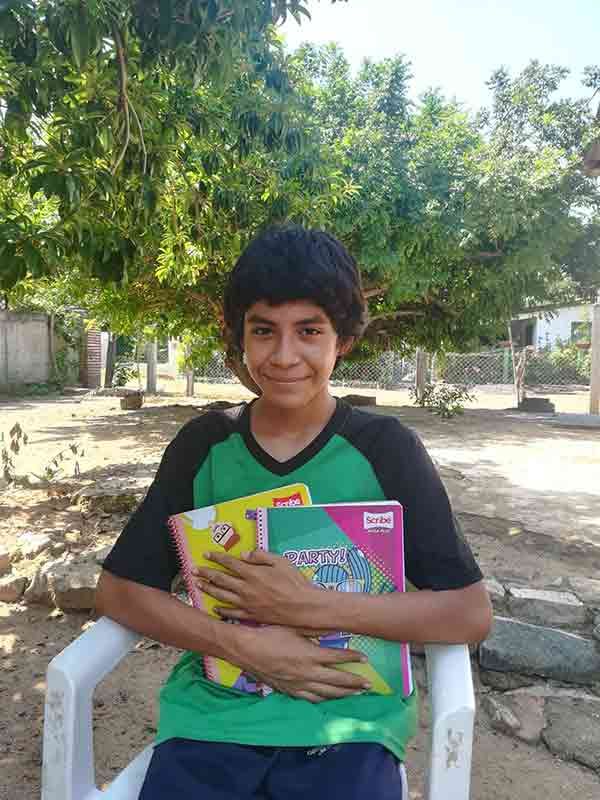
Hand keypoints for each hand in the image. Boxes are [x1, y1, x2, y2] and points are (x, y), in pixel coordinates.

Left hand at [193, 550, 318, 626]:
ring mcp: (247, 603)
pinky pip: (232, 612)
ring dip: (209, 589)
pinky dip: (222, 610)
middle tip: (194, 570)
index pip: (230, 563)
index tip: (206, 554)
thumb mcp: (280, 561)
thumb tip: (244, 554)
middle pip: (221, 579)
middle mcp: (246, 588)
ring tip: (198, 585)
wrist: (302, 607)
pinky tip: (215, 608)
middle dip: (206, 573)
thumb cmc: (294, 582)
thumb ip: (261, 556)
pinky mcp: (251, 615)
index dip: (217, 558)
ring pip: (223, 595)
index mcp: (253, 573)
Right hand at [233, 624, 370, 702]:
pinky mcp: (289, 691)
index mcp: (310, 654)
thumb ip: (316, 630)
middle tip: (368, 685)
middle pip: (337, 680)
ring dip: (343, 694)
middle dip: (354, 682)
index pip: (337, 657)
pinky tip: (329, 701)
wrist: (247, 650)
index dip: (352, 658)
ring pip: (326, 693)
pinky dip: (323, 700)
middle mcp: (308, 672)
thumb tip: (335, 627)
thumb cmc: (270, 634)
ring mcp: (299, 684)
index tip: (365, 659)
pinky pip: (310, 699)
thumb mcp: (294, 627)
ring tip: (356, 695)